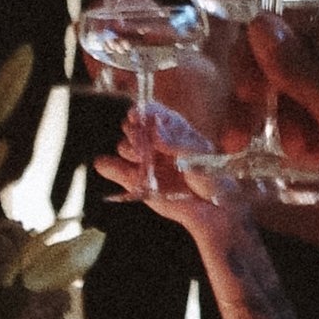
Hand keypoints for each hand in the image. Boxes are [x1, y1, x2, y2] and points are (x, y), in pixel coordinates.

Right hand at [97, 99, 215, 220]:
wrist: (210, 208)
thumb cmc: (211, 176)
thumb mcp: (199, 157)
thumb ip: (177, 143)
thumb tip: (156, 130)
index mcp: (172, 128)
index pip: (152, 112)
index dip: (143, 111)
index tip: (136, 116)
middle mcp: (155, 141)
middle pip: (132, 126)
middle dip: (134, 134)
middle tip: (145, 148)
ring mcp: (144, 160)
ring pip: (123, 147)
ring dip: (129, 152)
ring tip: (142, 163)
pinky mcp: (135, 180)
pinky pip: (114, 169)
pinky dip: (109, 167)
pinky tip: (108, 165)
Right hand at [246, 7, 318, 239]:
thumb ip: (294, 65)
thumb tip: (259, 21)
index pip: (290, 30)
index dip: (258, 61)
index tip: (241, 97)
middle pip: (294, 64)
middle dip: (269, 101)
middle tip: (240, 140)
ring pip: (306, 97)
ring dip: (291, 125)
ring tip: (304, 156)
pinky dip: (314, 138)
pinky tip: (317, 160)